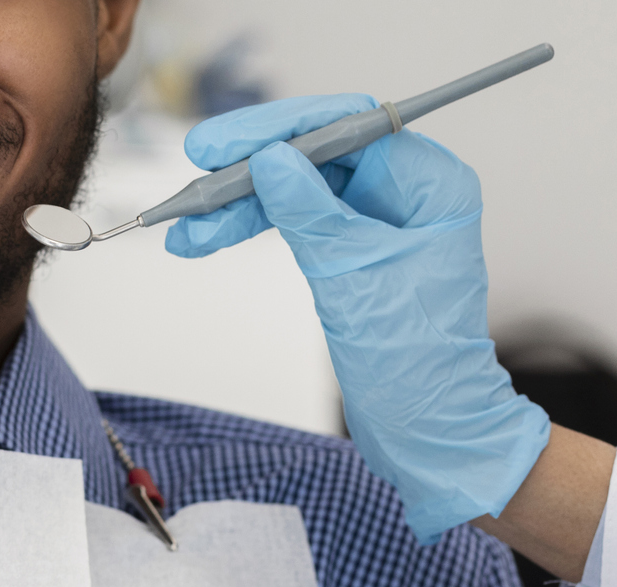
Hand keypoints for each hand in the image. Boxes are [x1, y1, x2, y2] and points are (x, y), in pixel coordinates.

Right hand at [166, 94, 550, 542]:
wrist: (428, 429)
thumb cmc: (417, 364)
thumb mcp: (354, 277)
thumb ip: (310, 213)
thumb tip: (269, 159)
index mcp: (429, 185)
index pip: (347, 126)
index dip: (278, 130)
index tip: (221, 145)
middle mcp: (405, 192)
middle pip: (312, 154)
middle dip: (248, 170)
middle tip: (194, 179)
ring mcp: (375, 219)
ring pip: (293, 189)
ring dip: (237, 205)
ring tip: (187, 229)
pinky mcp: (349, 249)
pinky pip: (292, 221)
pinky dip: (250, 228)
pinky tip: (206, 238)